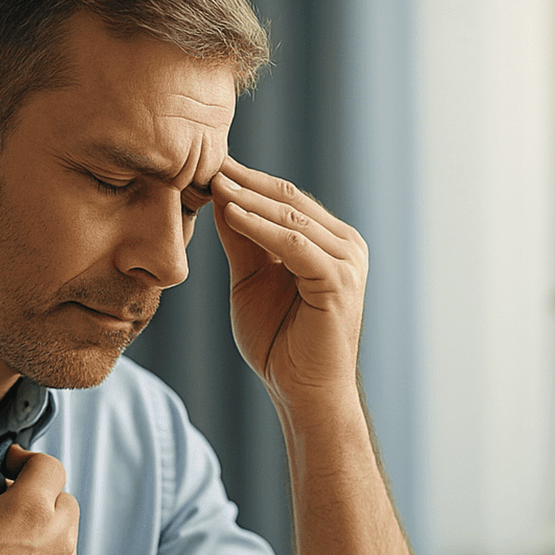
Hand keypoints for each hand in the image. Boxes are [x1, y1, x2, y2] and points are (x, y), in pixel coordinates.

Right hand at [0, 447, 77, 554]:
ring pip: (67, 540)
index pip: (50, 467)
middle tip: (6, 506)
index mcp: (30, 511)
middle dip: (40, 497)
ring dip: (45, 533)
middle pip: (64, 502)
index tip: (9, 468)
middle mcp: (57, 542)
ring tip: (7, 544)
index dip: (28, 461)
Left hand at [210, 158, 368, 405]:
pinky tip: (231, 213)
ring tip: (213, 182)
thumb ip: (242, 241)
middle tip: (207, 161)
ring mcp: (347, 261)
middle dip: (246, 181)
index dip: (246, 181)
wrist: (302, 393)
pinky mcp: (339, 280)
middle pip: (290, 199)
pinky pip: (293, 243)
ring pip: (291, 217)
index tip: (208, 164)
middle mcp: (345, 245)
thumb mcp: (251, 280)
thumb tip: (221, 198)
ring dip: (249, 198)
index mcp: (329, 242)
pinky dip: (260, 226)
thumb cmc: (279, 343)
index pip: (285, 198)